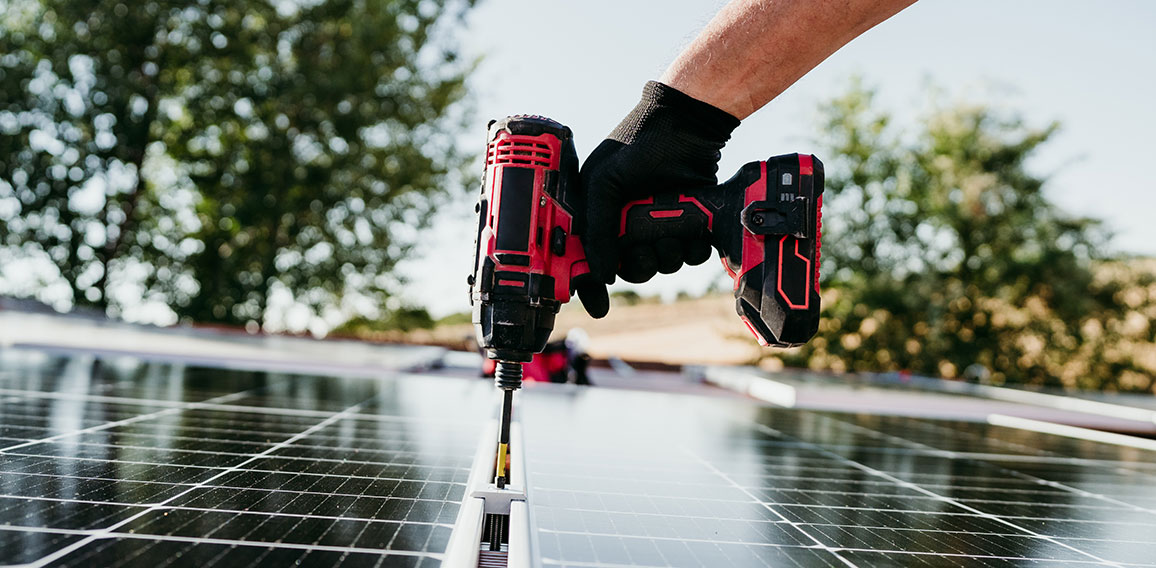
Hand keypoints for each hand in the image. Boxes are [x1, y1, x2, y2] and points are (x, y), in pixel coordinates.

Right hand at [581, 81, 739, 284]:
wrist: (686, 124)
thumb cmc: (637, 145)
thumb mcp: (604, 183)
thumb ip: (597, 230)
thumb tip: (601, 275)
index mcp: (598, 215)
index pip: (588, 261)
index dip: (590, 286)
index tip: (598, 306)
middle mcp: (627, 224)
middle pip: (630, 269)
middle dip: (639, 266)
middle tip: (644, 251)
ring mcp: (658, 225)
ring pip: (662, 265)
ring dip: (667, 258)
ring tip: (670, 235)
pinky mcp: (689, 224)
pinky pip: (690, 255)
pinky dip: (692, 250)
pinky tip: (691, 233)